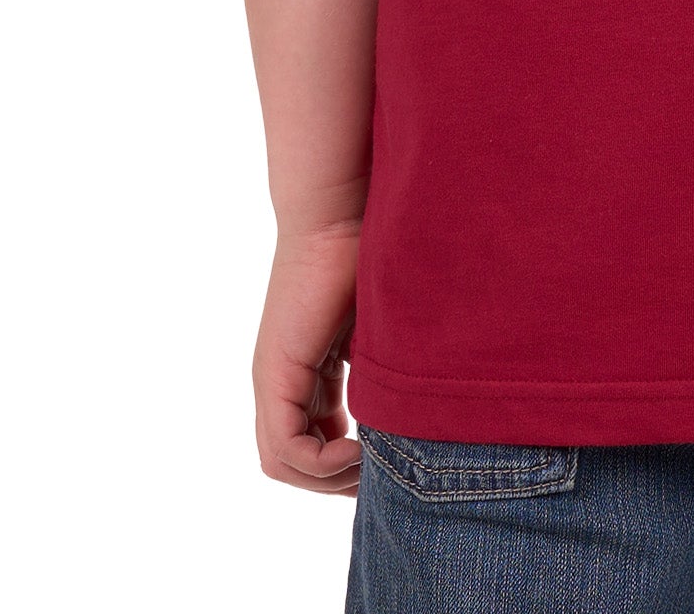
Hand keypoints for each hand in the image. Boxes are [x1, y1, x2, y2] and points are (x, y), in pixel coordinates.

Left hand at [253, 219, 364, 494]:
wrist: (340, 211)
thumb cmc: (369, 254)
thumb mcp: (381, 329)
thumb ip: (384, 370)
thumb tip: (419, 409)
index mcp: (302, 372)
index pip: (308, 444)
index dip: (343, 467)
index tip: (387, 464)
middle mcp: (280, 380)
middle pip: (290, 462)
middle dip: (335, 482)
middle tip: (380, 479)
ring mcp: (273, 377)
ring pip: (281, 461)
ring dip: (327, 478)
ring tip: (370, 464)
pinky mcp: (277, 372)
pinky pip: (284, 446)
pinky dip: (320, 462)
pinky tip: (358, 448)